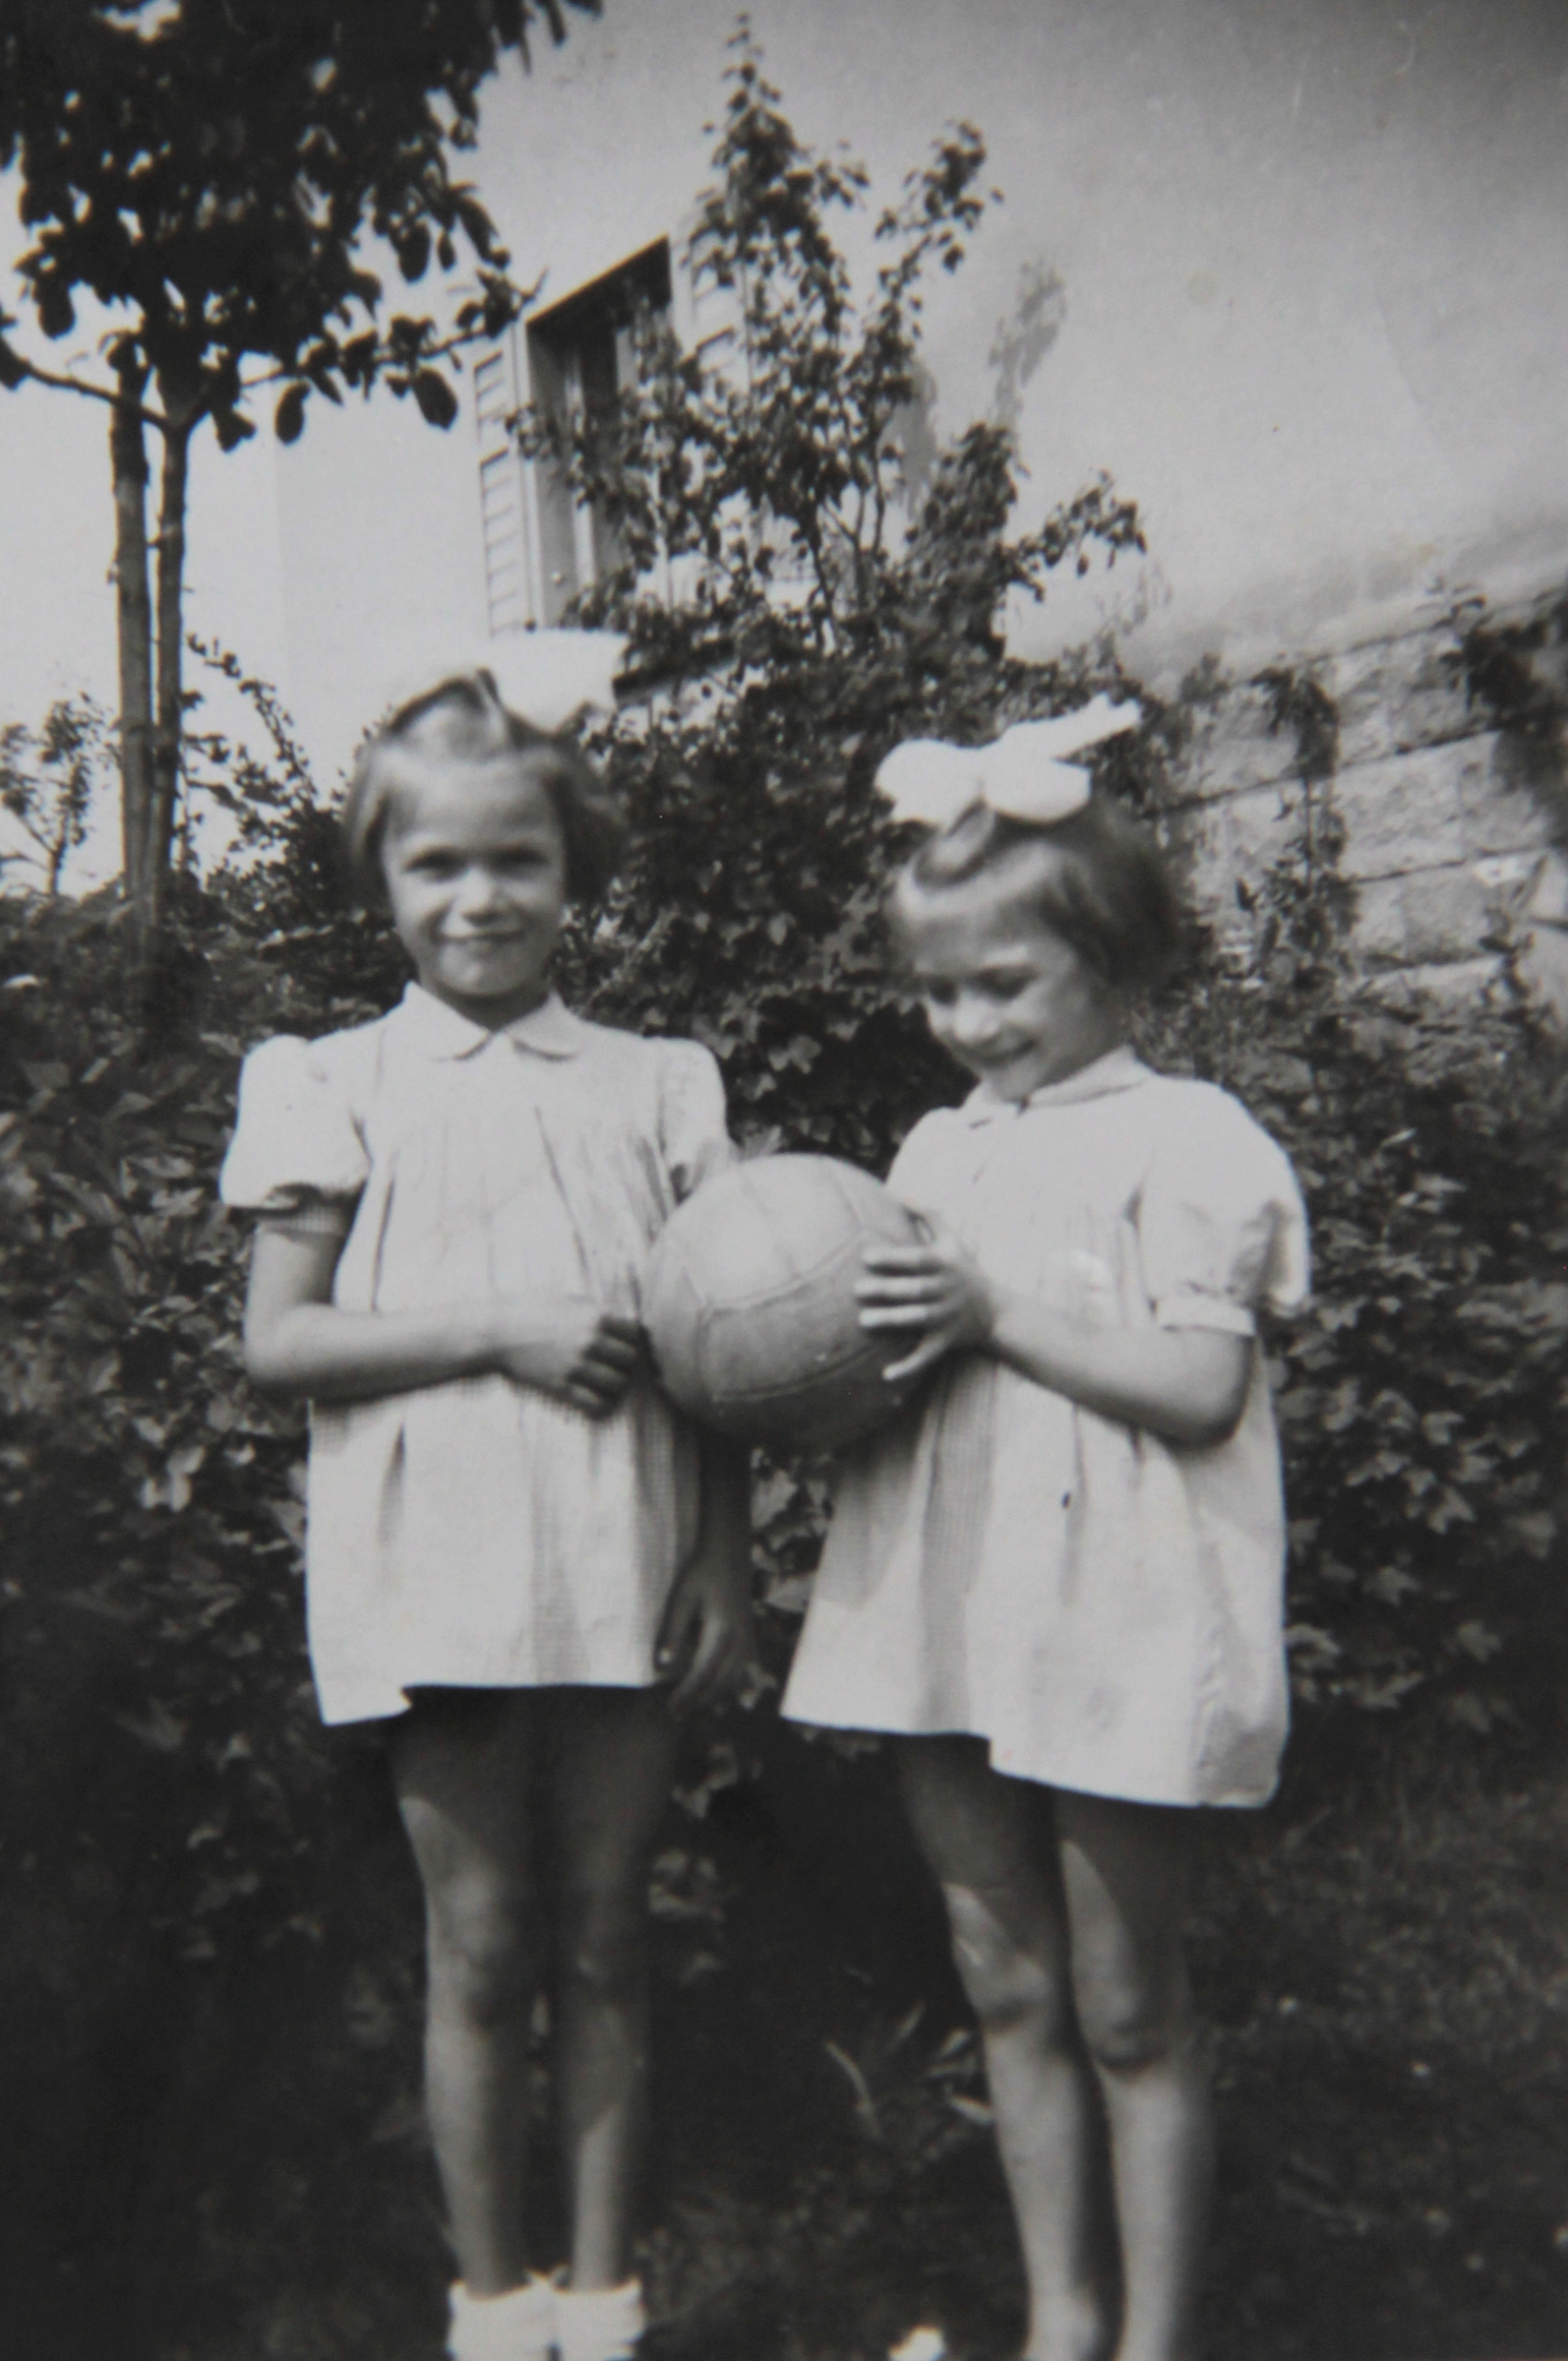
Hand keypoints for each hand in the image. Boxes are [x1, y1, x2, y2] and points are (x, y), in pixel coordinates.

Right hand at [489, 1295, 645, 1416]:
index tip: (626, 1345)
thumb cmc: (532, 1310)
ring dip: (617, 1384)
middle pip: (630, 1359)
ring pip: (618, 1383)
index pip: (635, 1333)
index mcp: (594, 1317)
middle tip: (618, 1364)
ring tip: (610, 1382)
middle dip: (626, 1362)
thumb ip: (596, 1311)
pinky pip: (596, 1403)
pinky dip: (602, 1404)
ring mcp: (576, 1366)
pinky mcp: (562, 1386)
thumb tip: (622, 1323)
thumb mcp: (568, 1300)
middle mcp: (590, 1341)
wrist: (498, 1333)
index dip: (633, 1339)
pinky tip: (598, 1398)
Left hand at [654, 1543, 754, 1710]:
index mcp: (721, 1633)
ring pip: (735, 1680)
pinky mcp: (750, 1635)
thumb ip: (672, 1633)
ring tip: (694, 1706)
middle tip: (677, 1713)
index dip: (686, 1695)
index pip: (701, 1675)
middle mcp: (740, 1641)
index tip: (670, 1708)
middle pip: (720, 1684)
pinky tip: (725, 1691)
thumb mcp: (681, 1598)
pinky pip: (745, 1669)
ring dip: (715, 1697)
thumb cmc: (701, 1571)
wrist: (728, 1550)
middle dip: (699, 1702)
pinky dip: (733, 1684)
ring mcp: (749, 1639)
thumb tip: (662, 1668)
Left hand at [855, 1216, 1000, 1386]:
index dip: (893, 1259)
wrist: (996, 1310)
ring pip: (916, 1320)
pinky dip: (907, 1366)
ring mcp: (946, 1318)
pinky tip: (886, 1375)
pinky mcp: (945, 1342)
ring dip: (891, 1321)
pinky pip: (926, 1356)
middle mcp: (945, 1292)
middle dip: (887, 1290)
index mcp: (944, 1266)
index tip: (866, 1257)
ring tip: (863, 1320)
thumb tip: (898, 1192)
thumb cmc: (965, 1270)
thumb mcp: (953, 1240)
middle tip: (857, 1289)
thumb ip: (928, 1215)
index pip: (916, 1260)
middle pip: (914, 1291)